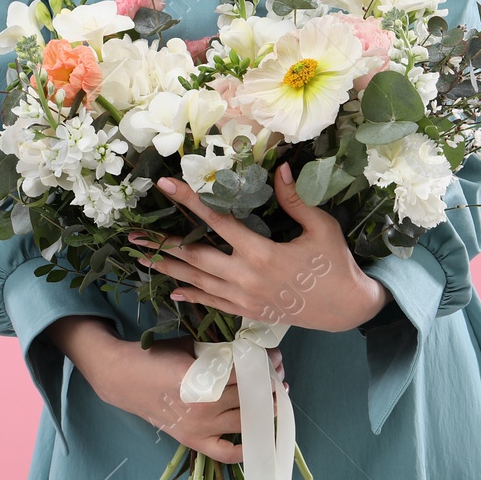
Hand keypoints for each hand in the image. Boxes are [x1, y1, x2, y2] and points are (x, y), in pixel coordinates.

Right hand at [87, 334, 286, 465]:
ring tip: (276, 397)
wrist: (124, 378)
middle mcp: (204, 405)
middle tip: (278, 374)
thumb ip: (219, 352)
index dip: (264, 363)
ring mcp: (199, 426)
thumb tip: (251, 353)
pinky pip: (226, 451)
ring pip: (245, 420)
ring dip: (265, 409)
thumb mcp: (190, 347)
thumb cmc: (156, 357)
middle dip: (269, 383)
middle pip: (250, 395)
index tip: (275, 357)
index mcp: (202, 377)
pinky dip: (244, 448)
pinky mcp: (193, 440)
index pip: (246, 372)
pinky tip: (259, 434)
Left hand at [129, 162, 389, 332]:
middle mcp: (246, 277)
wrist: (348, 308)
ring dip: (167, 270)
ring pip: (197, 282)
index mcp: (261, 253)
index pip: (217, 222)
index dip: (190, 201)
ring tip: (140, 260)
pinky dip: (191, 295)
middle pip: (195, 257)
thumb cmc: (336, 264)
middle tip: (133, 235)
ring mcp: (245, 299)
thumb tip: (280, 168)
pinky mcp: (249, 313)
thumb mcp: (320, 227)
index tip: (166, 185)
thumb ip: (294, 200)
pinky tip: (172, 290)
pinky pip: (213, 304)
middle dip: (162, 245)